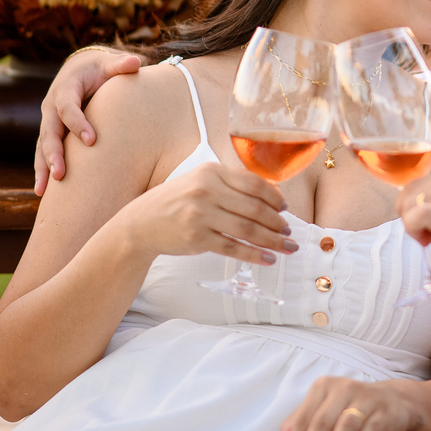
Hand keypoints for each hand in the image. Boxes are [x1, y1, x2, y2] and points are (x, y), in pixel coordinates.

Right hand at [35, 49, 142, 195]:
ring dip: (43, 168)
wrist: (82, 69)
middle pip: (50, 132)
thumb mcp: (110, 64)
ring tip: (43, 191)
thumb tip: (136, 62)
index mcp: (65, 88)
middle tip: (61, 174)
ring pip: (42, 146)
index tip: (92, 140)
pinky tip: (43, 192)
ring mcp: (50, 121)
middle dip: (54, 153)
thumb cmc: (100, 68)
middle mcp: (52, 106)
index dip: (78, 123)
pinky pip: (44, 153)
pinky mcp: (53, 133)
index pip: (68, 107)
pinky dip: (43, 170)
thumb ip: (121, 65)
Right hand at [114, 162, 297, 264]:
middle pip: (254, 208)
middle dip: (277, 222)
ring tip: (286, 247)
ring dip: (272, 240)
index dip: (274, 197)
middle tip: (288, 232)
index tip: (285, 208)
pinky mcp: (196, 238)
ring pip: (247, 229)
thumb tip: (273, 193)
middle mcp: (206, 190)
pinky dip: (254, 255)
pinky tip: (267, 259)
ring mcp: (201, 215)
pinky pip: (233, 247)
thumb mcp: (201, 181)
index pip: (253, 183)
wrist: (141, 223)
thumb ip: (233, 184)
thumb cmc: (178, 201)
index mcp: (211, 172)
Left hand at [278, 377, 419, 430]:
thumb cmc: (351, 408)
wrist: (394, 400)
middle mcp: (343, 388)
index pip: (303, 420)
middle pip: (321, 423)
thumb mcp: (325, 409)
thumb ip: (302, 422)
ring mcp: (365, 398)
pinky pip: (371, 428)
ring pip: (345, 426)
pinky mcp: (385, 411)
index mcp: (323, 387)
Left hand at [396, 169, 430, 282]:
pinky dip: (414, 231)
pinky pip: (413, 217)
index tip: (428, 226)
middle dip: (409, 216)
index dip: (413, 207)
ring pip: (407, 203)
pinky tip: (430, 241)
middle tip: (427, 235)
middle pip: (407, 192)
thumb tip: (418, 210)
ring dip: (411, 226)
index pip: (416, 184)